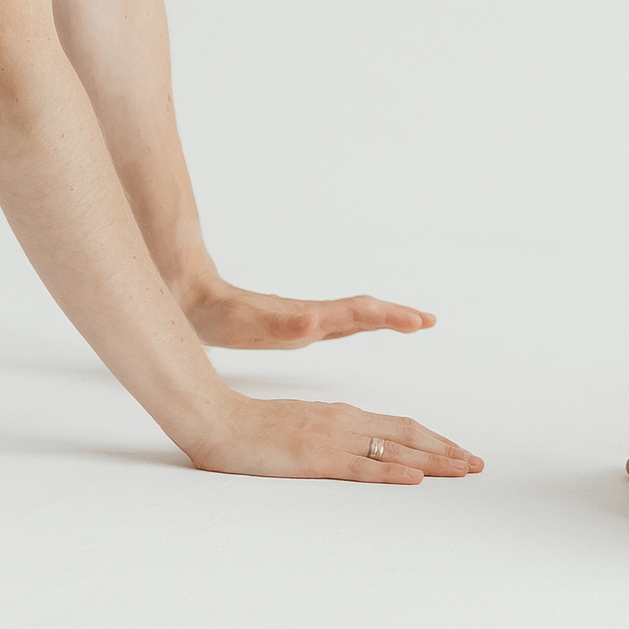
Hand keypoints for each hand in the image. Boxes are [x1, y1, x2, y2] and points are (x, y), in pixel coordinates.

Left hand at [183, 277, 436, 349]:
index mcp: (311, 318)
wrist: (197, 299)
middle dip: (399, 316)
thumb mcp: (250, 328)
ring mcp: (307, 318)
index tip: (422, 321)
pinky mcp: (296, 324)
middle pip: (367, 312)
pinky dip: (363, 321)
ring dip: (386, 317)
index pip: (361, 315)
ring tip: (410, 321)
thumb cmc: (222, 317)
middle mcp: (314, 315)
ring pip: (357, 315)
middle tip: (430, 321)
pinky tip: (362, 325)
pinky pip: (341, 322)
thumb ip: (284, 325)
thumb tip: (316, 319)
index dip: (392, 318)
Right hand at [184, 395, 482, 482]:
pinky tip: (414, 480)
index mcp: (343, 414)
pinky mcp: (315, 459)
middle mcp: (345, 422)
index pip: (400, 427)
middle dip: (446, 450)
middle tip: (477, 464)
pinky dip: (391, 474)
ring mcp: (332, 440)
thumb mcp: (304, 424)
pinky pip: (361, 468)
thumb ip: (333, 433)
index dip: (434, 439)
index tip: (459, 451)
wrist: (218, 421)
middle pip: (408, 435)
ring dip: (433, 461)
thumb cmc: (254, 428)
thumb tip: (361, 447)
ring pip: (394, 451)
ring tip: (463, 470)